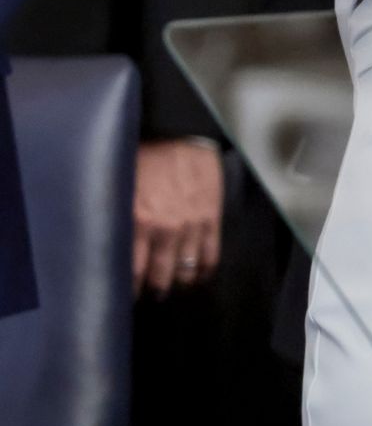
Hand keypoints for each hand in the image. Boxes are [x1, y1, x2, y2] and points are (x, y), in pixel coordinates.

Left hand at [132, 140, 223, 297]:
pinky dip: (204, 271)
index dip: (129, 289)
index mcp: (137, 220)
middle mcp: (164, 228)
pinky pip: (210, 256)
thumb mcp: (122, 183)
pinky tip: (198, 275)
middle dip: (155, 290)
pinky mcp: (211, 218)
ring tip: (174, 284)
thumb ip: (118, 214)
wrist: (181, 131)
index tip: (127, 294)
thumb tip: (106, 241)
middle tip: (152, 293)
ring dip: (178, 283)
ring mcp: (191, 225)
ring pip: (185, 272)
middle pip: (159, 278)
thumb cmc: (147, 153)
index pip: (131, 272)